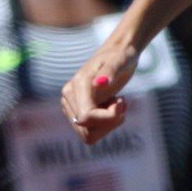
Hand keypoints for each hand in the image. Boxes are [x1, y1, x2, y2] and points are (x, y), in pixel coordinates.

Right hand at [60, 27, 143, 142]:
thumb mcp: (119, 61)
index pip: (86, 118)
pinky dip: (105, 124)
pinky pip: (90, 132)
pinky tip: (111, 107)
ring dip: (107, 125)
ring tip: (116, 104)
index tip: (123, 103)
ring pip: (87, 136)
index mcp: (77, 86)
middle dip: (109, 123)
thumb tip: (99, 83)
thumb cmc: (120, 56)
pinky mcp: (77, 112)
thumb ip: (110, 71)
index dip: (108, 118)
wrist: (118, 54)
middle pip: (86, 131)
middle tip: (121, 104)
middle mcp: (68, 98)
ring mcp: (71, 107)